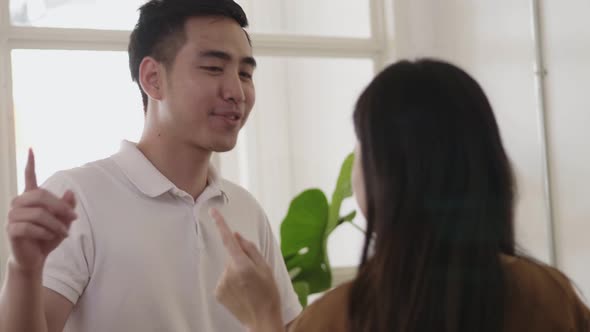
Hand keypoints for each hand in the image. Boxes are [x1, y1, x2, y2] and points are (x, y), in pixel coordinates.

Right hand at [5, 149, 76, 273]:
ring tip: (63, 232)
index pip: (30, 176)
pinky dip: (45, 233)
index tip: (31, 148)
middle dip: (61, 207)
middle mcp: (19, 203)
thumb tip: (71, 192)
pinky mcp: (12, 230)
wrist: (35, 258)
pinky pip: (31, 227)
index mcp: (31, 198)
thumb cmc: (48, 237)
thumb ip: (67, 207)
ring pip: (38, 214)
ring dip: (56, 224)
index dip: (30, 163)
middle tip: (74, 218)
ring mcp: (13, 216)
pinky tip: (49, 237)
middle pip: (41, 196)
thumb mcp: (63, 221)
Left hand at [210, 208, 283, 329]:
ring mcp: (222, 284)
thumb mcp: (266, 268)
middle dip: (240, 260)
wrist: (262, 320)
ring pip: (228, 269)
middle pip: (232, 256)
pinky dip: (232, 283)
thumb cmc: (268, 293)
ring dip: (237, 273)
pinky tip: (241, 292)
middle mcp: (229, 273)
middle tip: (253, 275)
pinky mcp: (218, 293)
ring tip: (248, 286)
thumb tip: (236, 236)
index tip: (212, 212)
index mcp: (243, 265)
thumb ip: (250, 249)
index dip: (220, 224)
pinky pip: (225, 280)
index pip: (229, 240)